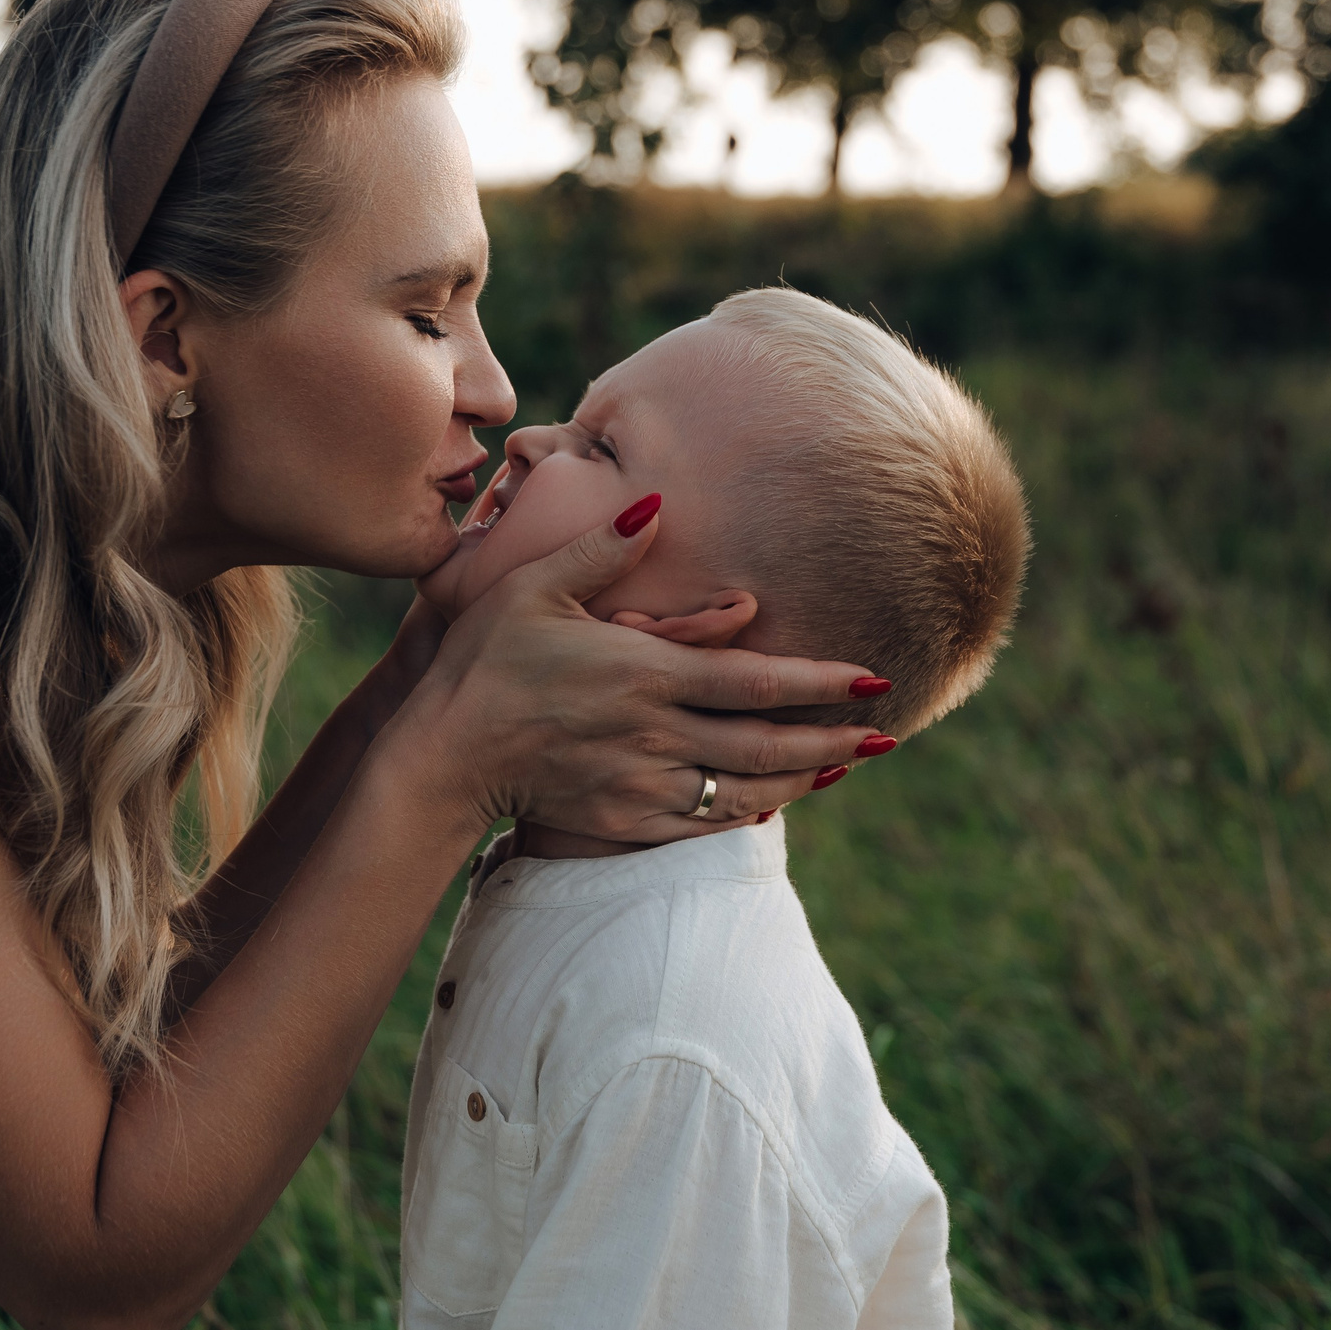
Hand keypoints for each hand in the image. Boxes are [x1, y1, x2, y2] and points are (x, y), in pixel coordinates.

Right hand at [393, 498, 886, 842]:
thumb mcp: (535, 588)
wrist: (442, 754)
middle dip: (834, 741)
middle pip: (767, 743)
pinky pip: (701, 822)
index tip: (872, 678)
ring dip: (802, 780)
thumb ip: (602, 549)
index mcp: (643, 673)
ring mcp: (640, 782)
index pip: (755, 681)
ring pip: (744, 788)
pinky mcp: (622, 818)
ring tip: (845, 768)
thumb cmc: (484, 661)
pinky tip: (772, 799)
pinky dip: (746, 811)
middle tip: (887, 736)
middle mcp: (654, 732)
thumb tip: (657, 507)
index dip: (820, 682)